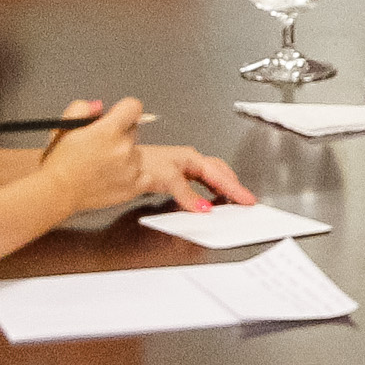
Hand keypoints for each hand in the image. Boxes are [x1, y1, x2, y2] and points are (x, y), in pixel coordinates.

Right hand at [37, 98, 150, 212]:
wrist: (57, 192)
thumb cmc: (59, 162)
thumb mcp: (65, 126)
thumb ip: (82, 109)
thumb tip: (98, 107)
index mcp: (109, 130)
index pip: (133, 107)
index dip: (123, 111)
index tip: (117, 117)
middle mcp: (124, 148)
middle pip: (133, 131)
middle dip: (120, 134)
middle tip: (100, 146)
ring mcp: (131, 169)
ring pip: (136, 153)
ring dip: (125, 157)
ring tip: (103, 166)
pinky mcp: (133, 187)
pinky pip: (145, 176)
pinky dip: (134, 176)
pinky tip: (116, 177)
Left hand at [138, 145, 252, 211]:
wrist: (117, 163)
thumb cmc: (141, 163)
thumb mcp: (168, 178)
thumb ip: (187, 193)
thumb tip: (203, 207)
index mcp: (191, 158)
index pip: (219, 175)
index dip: (235, 188)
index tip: (247, 199)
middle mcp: (187, 160)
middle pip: (218, 171)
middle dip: (232, 184)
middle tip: (244, 199)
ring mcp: (180, 167)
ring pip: (208, 175)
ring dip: (221, 186)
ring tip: (230, 198)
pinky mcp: (172, 176)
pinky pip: (197, 182)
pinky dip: (207, 189)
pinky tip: (205, 198)